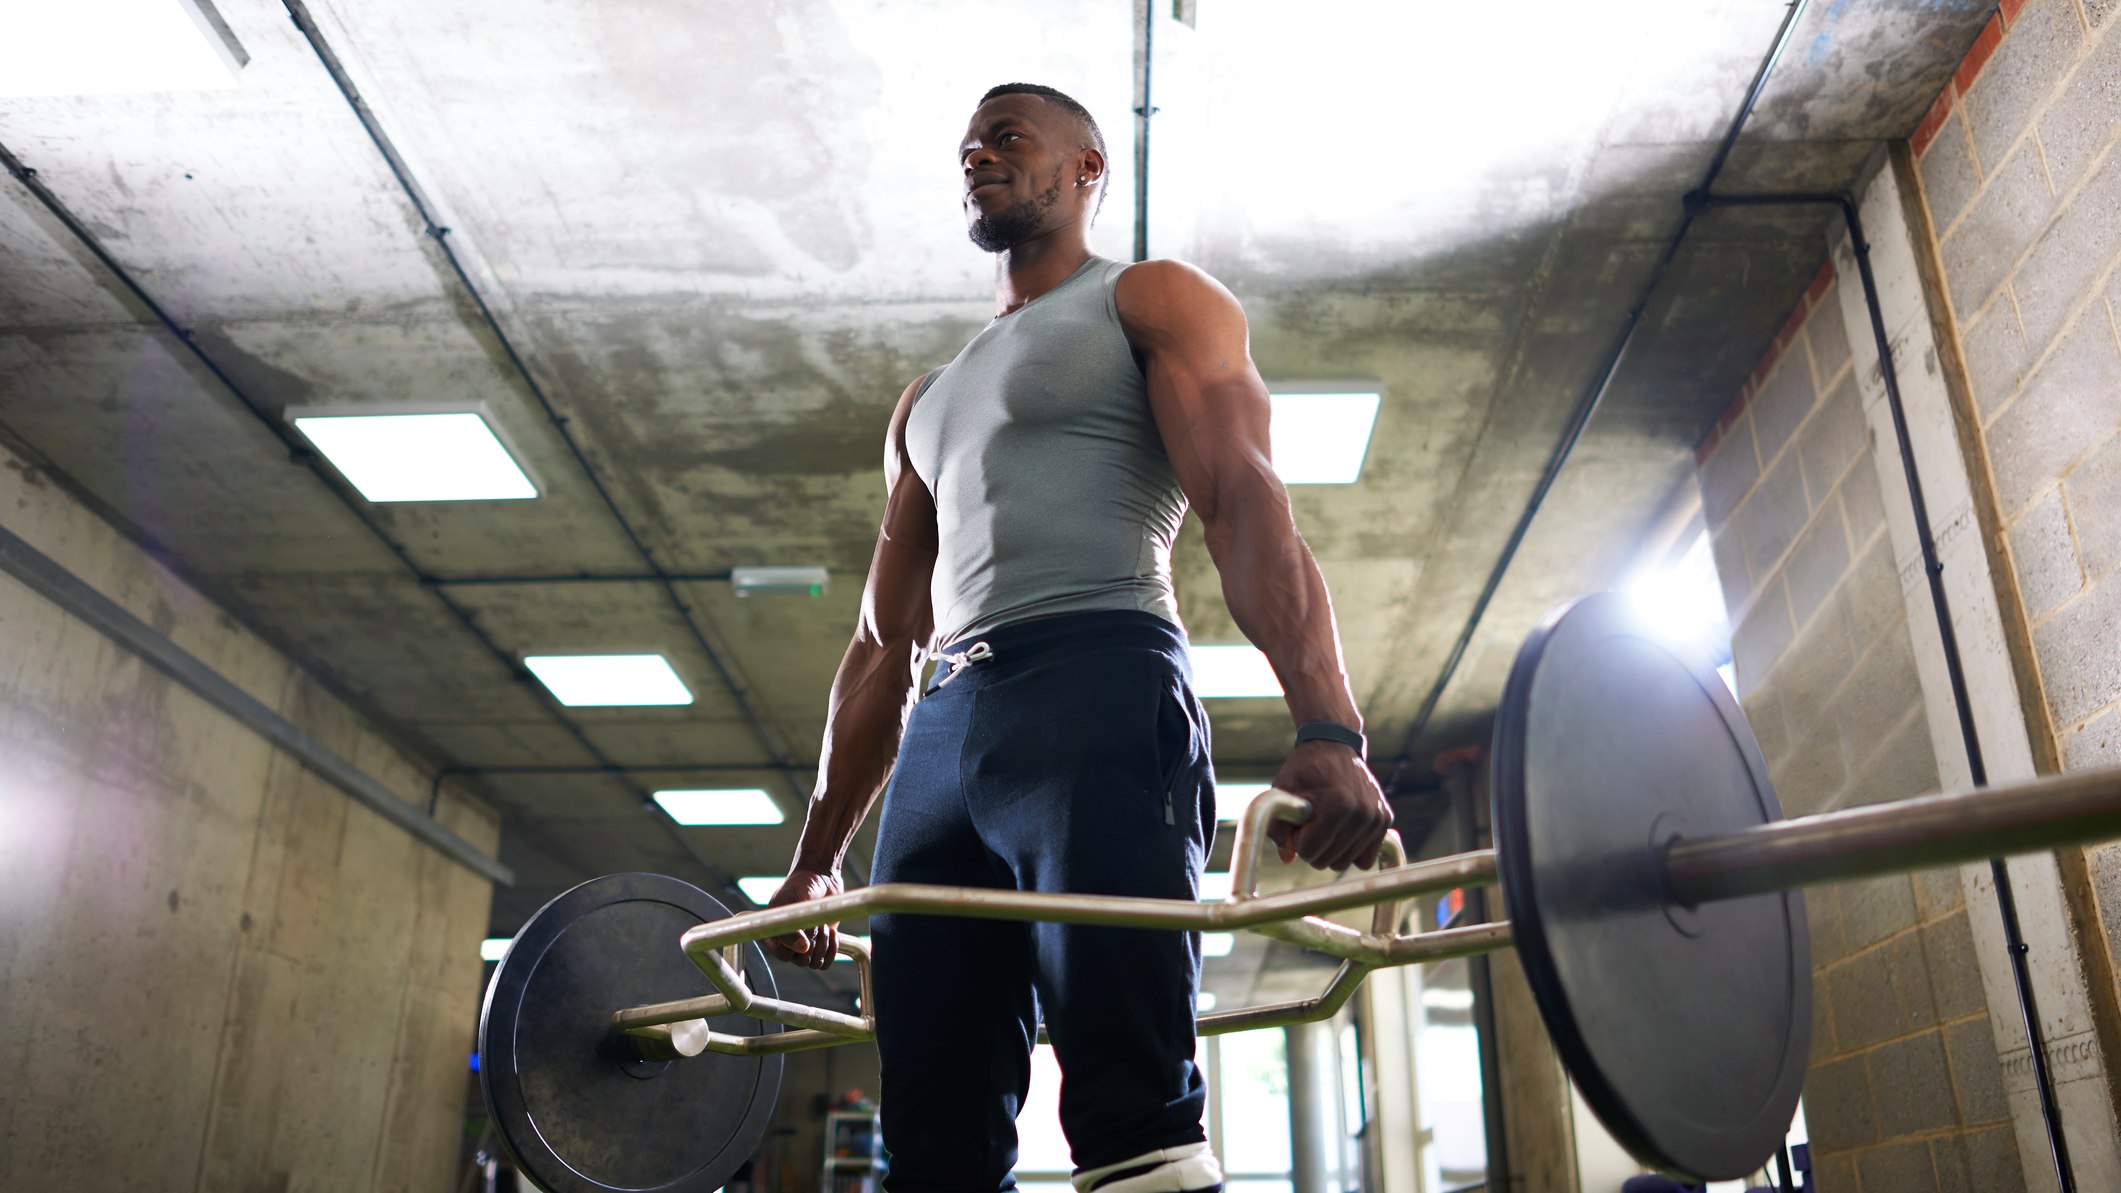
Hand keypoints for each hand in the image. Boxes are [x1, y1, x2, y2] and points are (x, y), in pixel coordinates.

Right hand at [762, 867, 844, 969]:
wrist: (821, 878)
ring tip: (824, 925)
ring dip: (823, 945)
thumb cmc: (801, 885)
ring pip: (813, 963)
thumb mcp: (792, 901)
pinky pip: (825, 963)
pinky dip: (832, 950)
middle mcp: (787, 943)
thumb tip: (803, 949)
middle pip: (800, 961)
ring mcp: (804, 947)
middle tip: (816, 923)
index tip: (805, 932)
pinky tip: (833, 933)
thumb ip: (792, 925)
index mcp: (772, 933)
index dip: (794, 947)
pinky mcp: (820, 946)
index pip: (781, 954)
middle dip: (813, 943)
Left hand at [1266, 739, 1392, 870]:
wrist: (1335, 746)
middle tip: (1312, 822)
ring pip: (1346, 864)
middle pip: (1328, 862)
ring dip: (1331, 849)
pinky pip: (1365, 860)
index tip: (1299, 822)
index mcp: (1337, 806)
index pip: (1309, 852)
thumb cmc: (1304, 770)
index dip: (1297, 839)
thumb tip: (1287, 858)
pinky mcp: (1385, 820)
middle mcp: (1362, 814)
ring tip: (1326, 823)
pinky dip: (1351, 851)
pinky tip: (1343, 832)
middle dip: (1314, 846)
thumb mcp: (1282, 791)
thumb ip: (1278, 826)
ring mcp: (1377, 818)